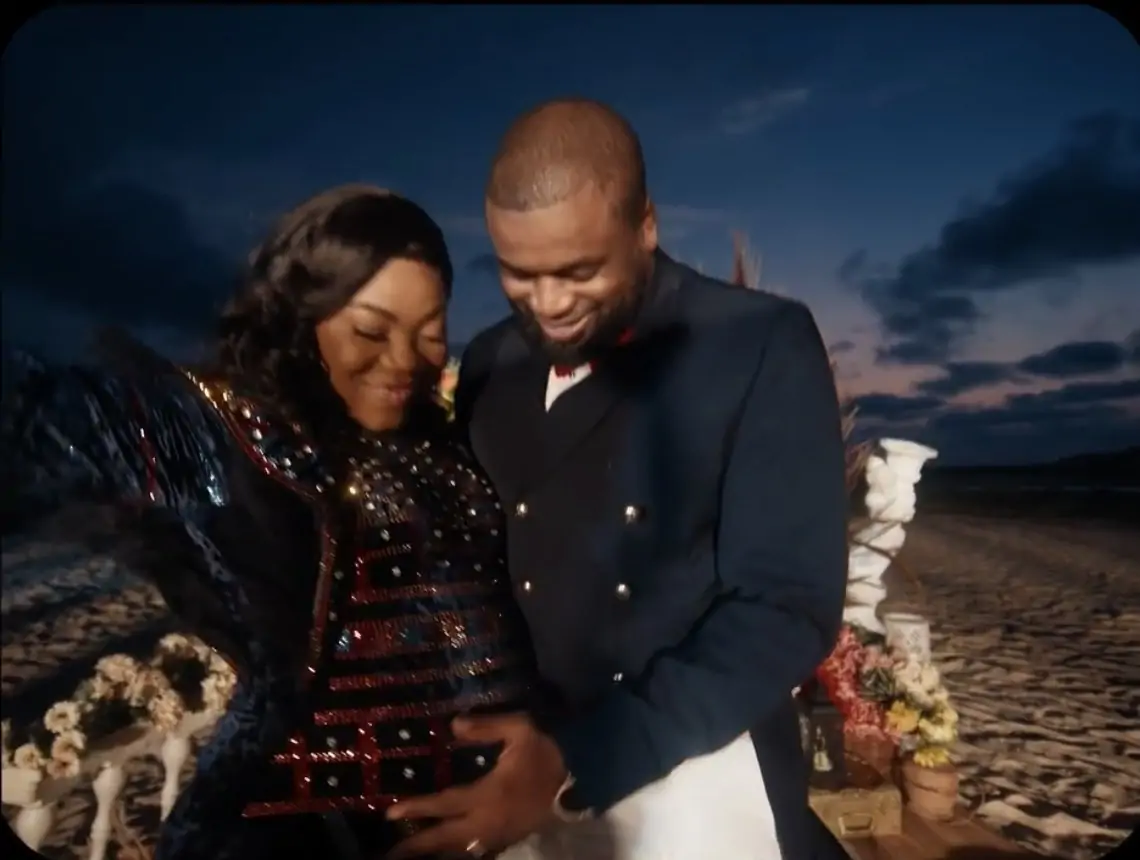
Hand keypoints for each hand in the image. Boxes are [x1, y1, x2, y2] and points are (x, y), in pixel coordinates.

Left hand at [384, 712, 567, 858]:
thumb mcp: (519, 729)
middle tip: (391, 853)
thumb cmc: (548, 748)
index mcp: (489, 794)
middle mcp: (491, 820)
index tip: (391, 812)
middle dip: (418, 845)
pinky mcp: (514, 836)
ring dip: (438, 850)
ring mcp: (503, 832)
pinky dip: (463, 851)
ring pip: (463, 849)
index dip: (417, 808)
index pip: (445, 804)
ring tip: (416, 851)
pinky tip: (453, 850)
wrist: (583, 772)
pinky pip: (481, 850)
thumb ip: (485, 726)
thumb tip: (454, 724)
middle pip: (447, 838)